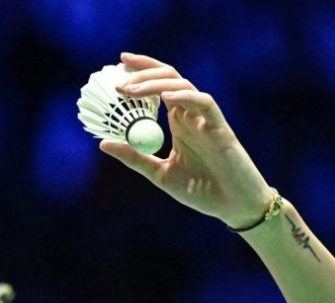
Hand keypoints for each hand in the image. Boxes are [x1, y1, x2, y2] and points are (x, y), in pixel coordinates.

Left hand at [99, 52, 271, 227]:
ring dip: (155, 84)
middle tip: (119, 74)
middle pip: (169, 78)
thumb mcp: (160, 173)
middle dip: (144, 70)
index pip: (159, 86)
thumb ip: (134, 157)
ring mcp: (205, 119)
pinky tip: (166, 98)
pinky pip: (204, 103)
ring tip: (131, 90)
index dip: (141, 71)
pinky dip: (185, 97)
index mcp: (178, 122)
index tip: (118, 63)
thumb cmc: (201, 191)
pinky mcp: (220, 127)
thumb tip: (103, 143)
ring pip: (182, 86)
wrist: (232, 206)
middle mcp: (191, 115)